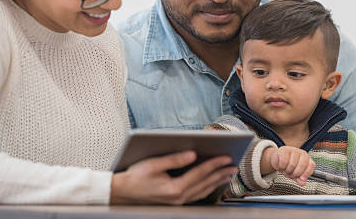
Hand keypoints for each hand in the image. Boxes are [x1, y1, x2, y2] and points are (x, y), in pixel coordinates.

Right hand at [110, 151, 236, 204]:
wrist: (122, 194)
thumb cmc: (135, 177)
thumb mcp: (153, 164)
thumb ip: (175, 159)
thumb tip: (193, 154)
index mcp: (174, 188)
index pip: (200, 173)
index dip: (214, 164)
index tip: (226, 156)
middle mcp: (178, 197)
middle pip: (205, 184)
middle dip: (221, 174)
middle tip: (234, 166)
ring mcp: (178, 202)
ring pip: (203, 191)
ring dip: (217, 182)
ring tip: (228, 174)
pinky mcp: (176, 201)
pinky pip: (197, 195)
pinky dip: (208, 188)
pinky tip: (213, 183)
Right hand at [263, 146, 315, 185]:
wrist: (277, 159)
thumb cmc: (288, 165)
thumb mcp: (295, 173)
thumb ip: (299, 179)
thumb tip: (303, 183)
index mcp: (306, 159)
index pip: (311, 165)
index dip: (307, 173)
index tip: (302, 179)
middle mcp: (301, 153)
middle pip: (302, 165)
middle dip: (295, 173)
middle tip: (291, 174)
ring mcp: (293, 150)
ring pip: (292, 164)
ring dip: (287, 170)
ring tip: (285, 170)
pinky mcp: (284, 150)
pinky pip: (284, 161)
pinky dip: (281, 167)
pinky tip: (281, 166)